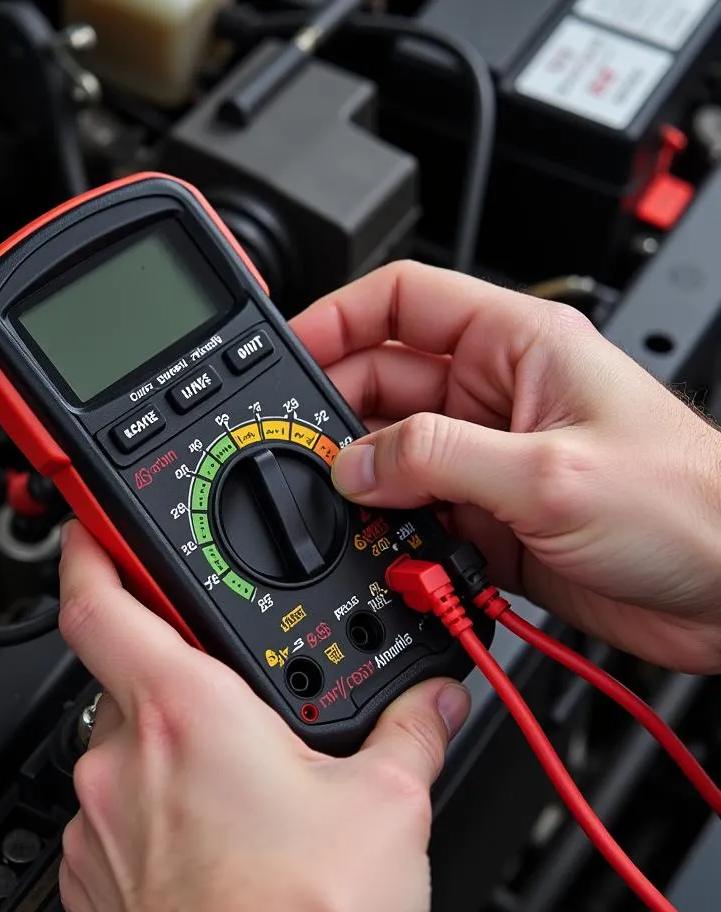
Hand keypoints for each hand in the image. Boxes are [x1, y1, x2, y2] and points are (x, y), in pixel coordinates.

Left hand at [57, 521, 470, 911]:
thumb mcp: (385, 805)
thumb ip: (410, 731)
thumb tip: (431, 703)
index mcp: (182, 712)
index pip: (97, 597)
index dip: (88, 548)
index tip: (92, 529)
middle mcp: (121, 761)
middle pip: (126, 678)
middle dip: (178, 679)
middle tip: (235, 702)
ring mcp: (97, 827)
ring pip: (122, 754)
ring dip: (170, 755)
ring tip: (241, 791)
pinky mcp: (90, 885)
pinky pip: (112, 822)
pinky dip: (152, 816)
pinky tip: (213, 848)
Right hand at [291, 260, 720, 673]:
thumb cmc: (689, 503)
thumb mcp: (548, 471)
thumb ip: (437, 460)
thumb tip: (355, 463)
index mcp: (515, 345)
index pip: (403, 301)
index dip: (337, 316)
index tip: (285, 348)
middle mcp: (495, 398)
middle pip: (383, 387)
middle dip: (339, 421)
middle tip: (304, 457)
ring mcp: (488, 462)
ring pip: (393, 461)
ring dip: (367, 491)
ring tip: (350, 516)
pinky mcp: (490, 521)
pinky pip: (417, 519)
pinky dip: (395, 539)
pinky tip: (393, 554)